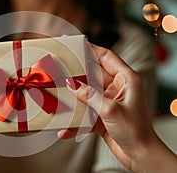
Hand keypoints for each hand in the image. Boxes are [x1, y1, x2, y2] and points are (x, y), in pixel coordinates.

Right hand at [58, 44, 176, 171]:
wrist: (140, 156)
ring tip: (58, 94)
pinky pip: (85, 112)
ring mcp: (108, 102)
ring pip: (86, 93)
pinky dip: (76, 119)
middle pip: (93, 74)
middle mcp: (117, 88)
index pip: (106, 57)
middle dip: (77, 72)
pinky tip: (65, 128)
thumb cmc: (135, 131)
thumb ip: (90, 95)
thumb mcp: (110, 110)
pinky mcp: (102, 115)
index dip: (91, 49)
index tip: (76, 43)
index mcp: (126, 80)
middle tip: (60, 67)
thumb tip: (72, 85)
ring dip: (74, 96)